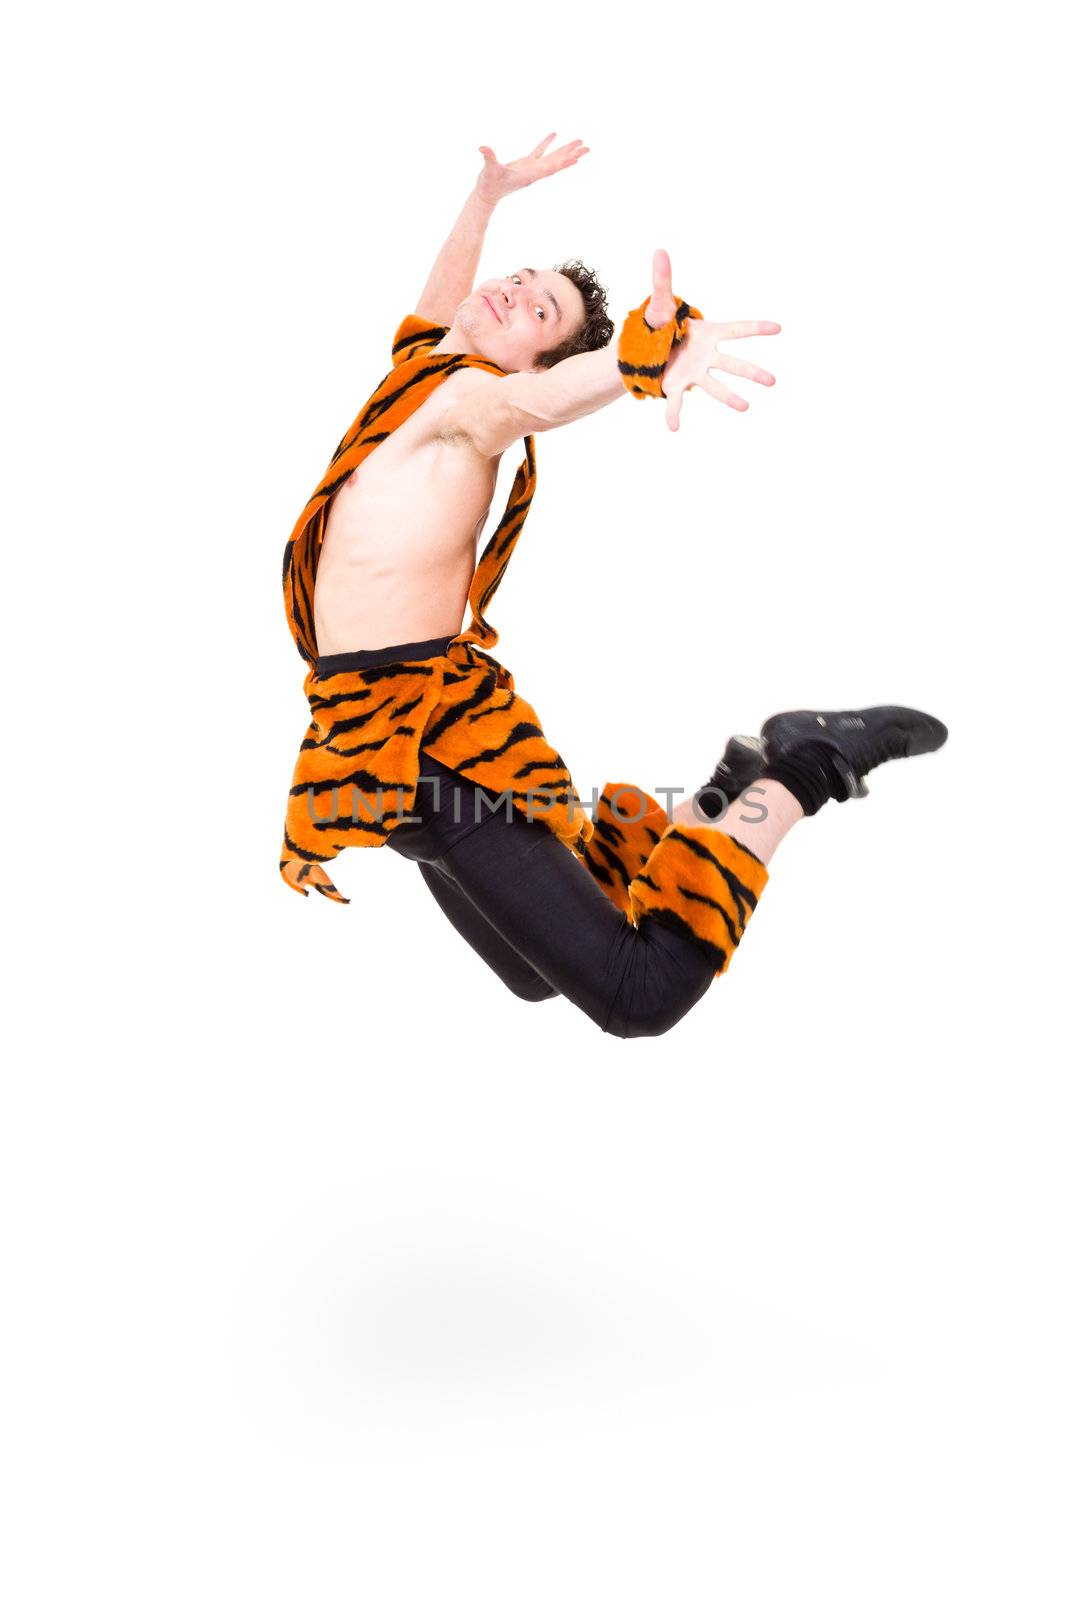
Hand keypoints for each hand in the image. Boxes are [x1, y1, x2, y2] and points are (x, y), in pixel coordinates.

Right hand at [475, 133, 589, 204]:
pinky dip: (547, 143)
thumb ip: (488, 159)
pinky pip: (539, 152)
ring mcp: (531, 168)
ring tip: (580, 142)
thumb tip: (482, 148)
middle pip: (557, 163)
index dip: (562, 163)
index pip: (549, 169)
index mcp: (529, 175)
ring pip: (552, 157)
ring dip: (566, 150)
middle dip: (572, 155)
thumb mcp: (489, 172)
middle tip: (587, 148)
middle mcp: (534, 173)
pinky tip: (555, 134)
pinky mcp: (525, 164)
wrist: (486, 195)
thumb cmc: (488, 185)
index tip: (575, 159)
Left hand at [647, 250, 780, 431]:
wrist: (646, 349)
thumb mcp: (660, 303)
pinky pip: (676, 403)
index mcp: (708, 334)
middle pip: (732, 364)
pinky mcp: (676, 387)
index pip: (736, 329)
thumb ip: (662, 281)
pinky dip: (673, 415)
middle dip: (752, 372)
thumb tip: (659, 250)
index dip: (756, 328)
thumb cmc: (660, 324)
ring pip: (714, 386)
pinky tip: (674, 428)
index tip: (778, 328)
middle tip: (772, 381)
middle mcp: (706, 356)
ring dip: (729, 396)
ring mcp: (693, 374)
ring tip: (745, 407)